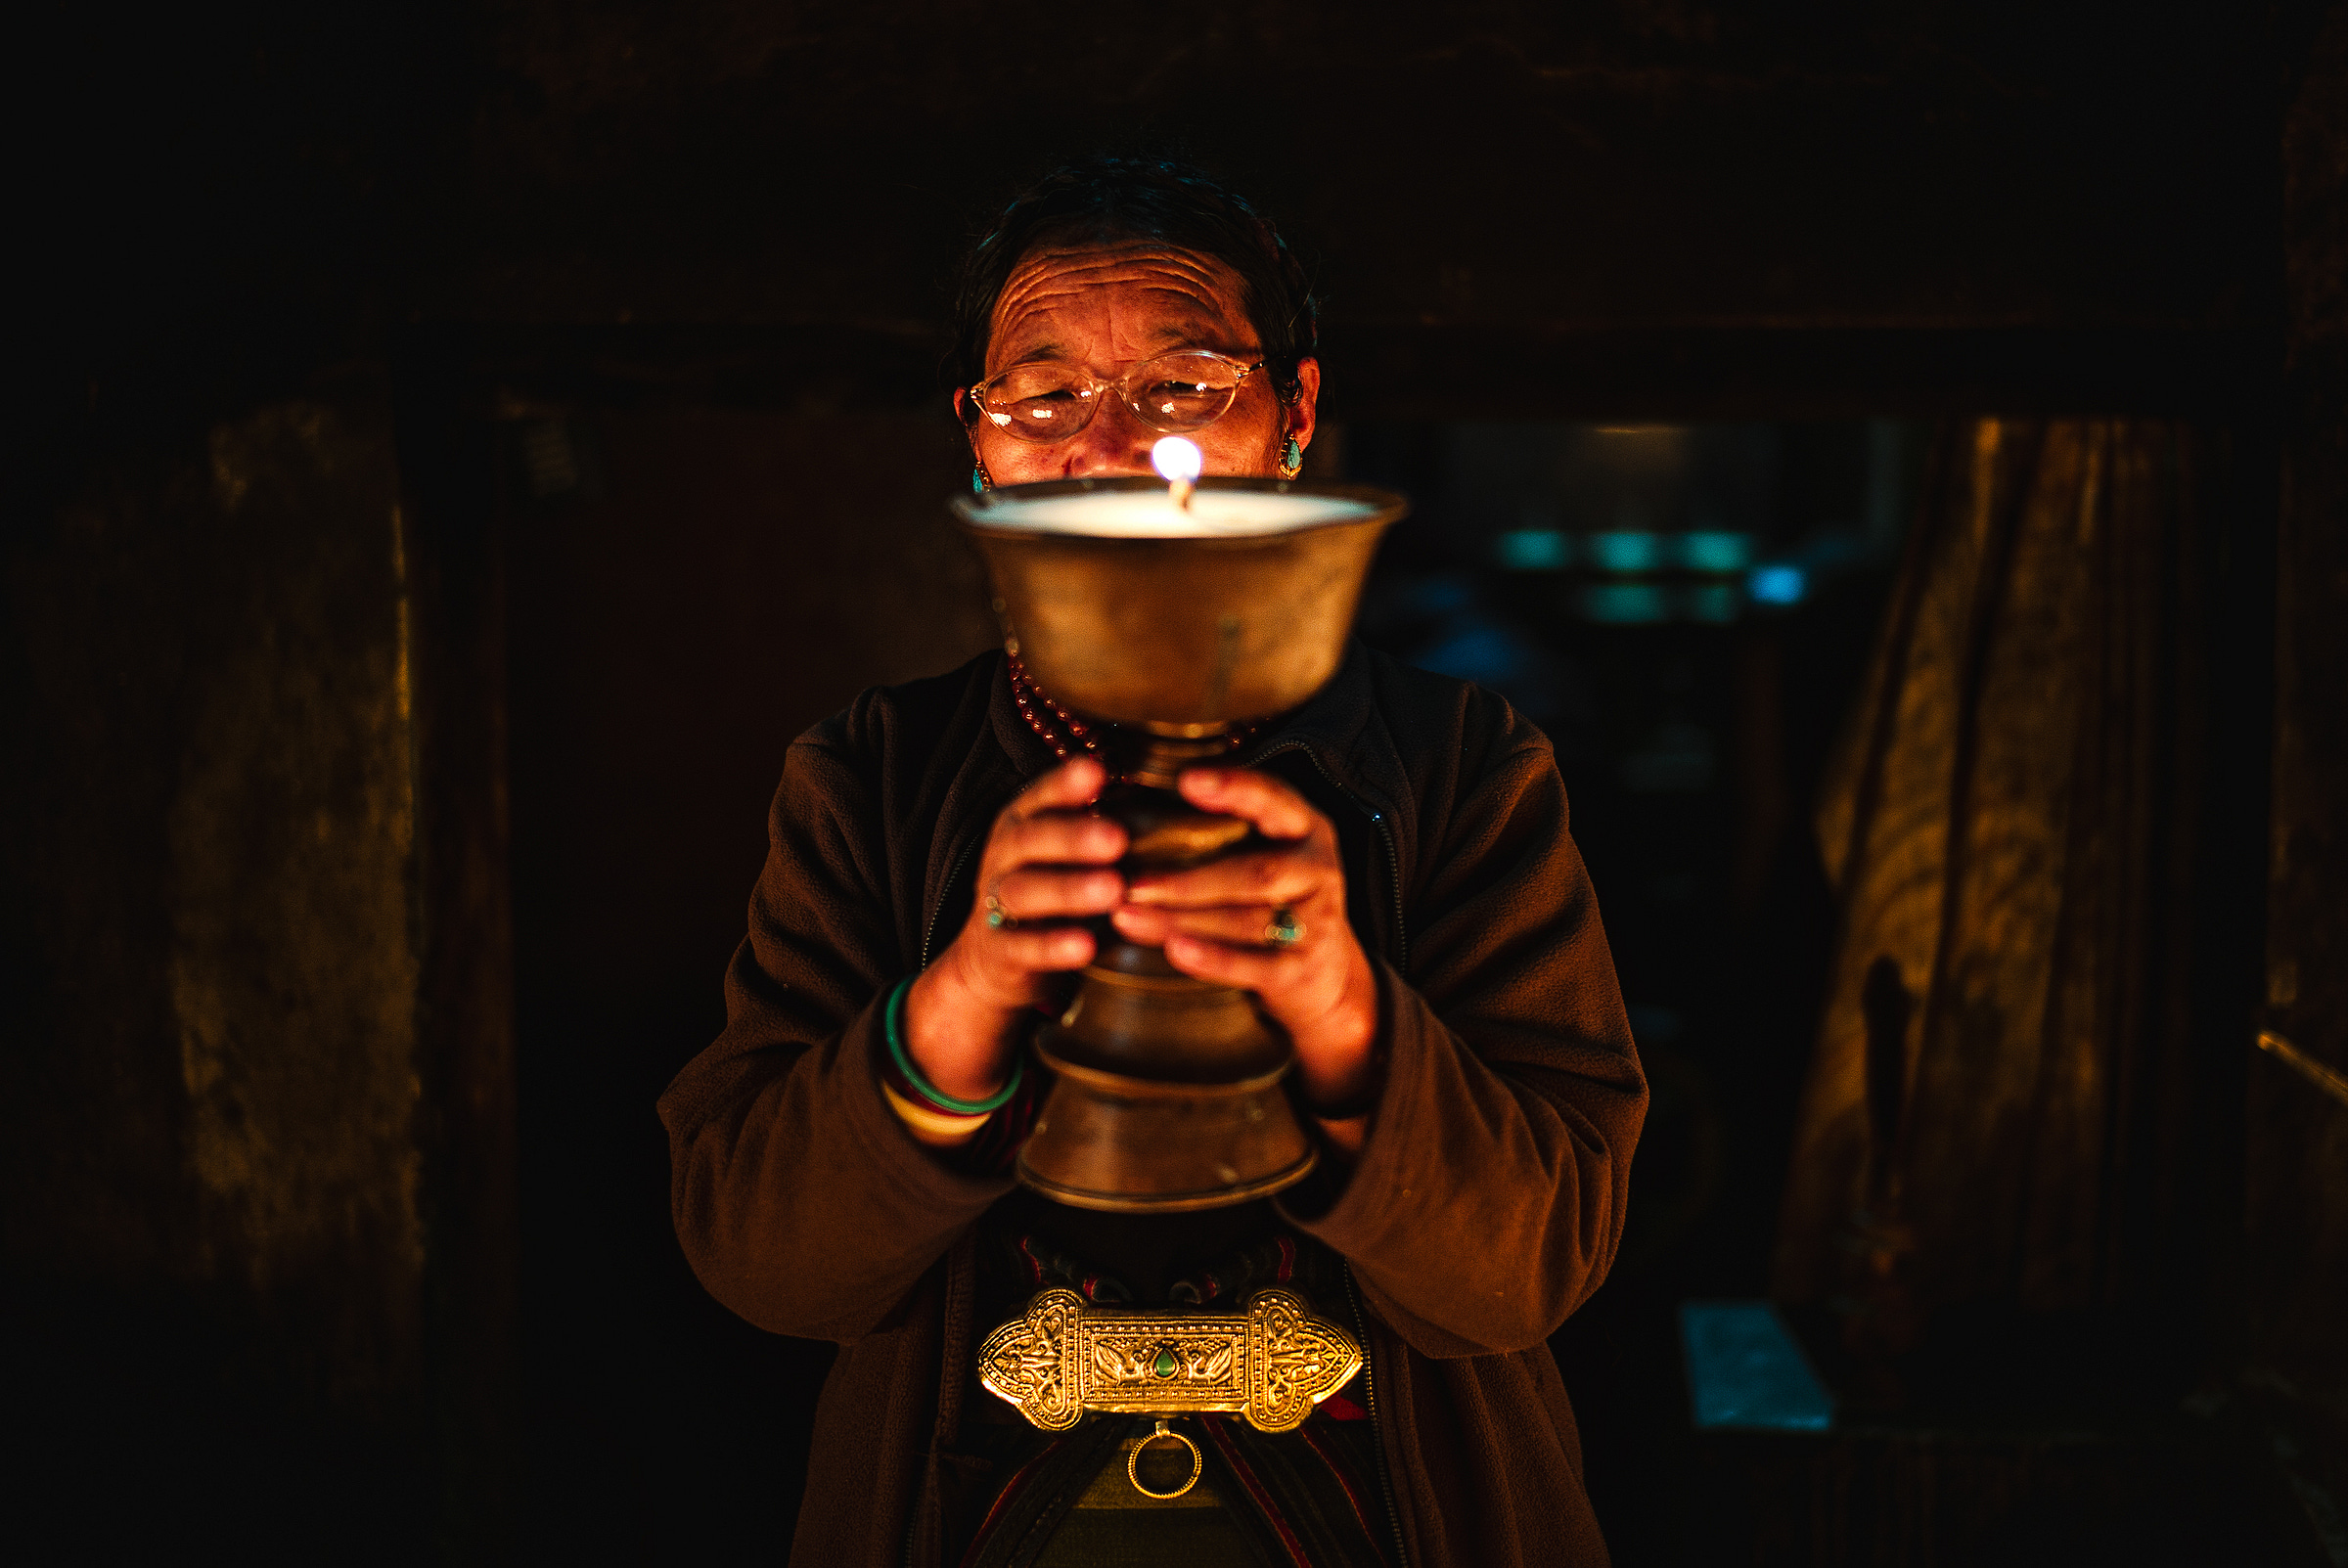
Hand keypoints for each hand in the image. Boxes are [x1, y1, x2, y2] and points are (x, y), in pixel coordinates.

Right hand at [902, 759, 1125, 1132]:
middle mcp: (1004, 855)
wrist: (996, 959)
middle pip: (1031, 838)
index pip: (1042, 795)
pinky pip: (1022, 946)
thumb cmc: (1055, 891)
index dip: (1066, 784)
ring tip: (1113, 889)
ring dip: (1068, 889)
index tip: (1099, 773)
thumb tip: (1183, 792)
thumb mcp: (1071, 853)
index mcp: (1024, 821)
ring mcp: (995, 902)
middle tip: (1118, 838)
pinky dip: (1053, 946)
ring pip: (1024, 890)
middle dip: (1073, 836)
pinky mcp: (999, 950)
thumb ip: (1107, 825)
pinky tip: (1087, 947)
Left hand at [1111, 768, 1381, 1135]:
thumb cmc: (1275, 901)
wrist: (1327, 980)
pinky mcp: (1301, 971)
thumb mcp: (1269, 853)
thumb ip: (1224, 829)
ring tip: (1128, 917)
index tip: (1186, 780)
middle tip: (1131, 883)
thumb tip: (1130, 813)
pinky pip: (1252, 964)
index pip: (1274, 799)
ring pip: (1244, 921)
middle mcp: (1317, 872)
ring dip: (1180, 919)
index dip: (1233, 787)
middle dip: (1187, 880)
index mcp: (1306, 829)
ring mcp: (1314, 924)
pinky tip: (1173, 950)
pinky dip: (1211, 959)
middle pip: (1254, 873)